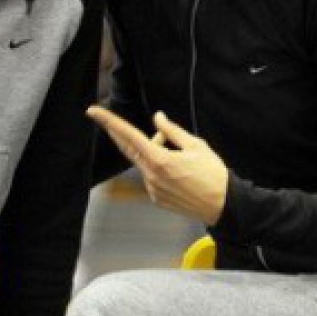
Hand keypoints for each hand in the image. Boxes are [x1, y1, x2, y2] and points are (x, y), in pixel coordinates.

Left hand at [87, 107, 228, 224]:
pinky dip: (157, 166)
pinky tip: (178, 170)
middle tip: (108, 120)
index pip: (128, 135)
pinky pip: (150, 176)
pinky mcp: (156, 198)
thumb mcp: (196, 145)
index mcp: (160, 159)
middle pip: (128, 148)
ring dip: (150, 151)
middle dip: (119, 133)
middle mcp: (151, 175)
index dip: (109, 121)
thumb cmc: (213, 173)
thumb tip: (157, 118)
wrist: (223, 204)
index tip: (93, 111)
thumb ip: (172, 131)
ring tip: (175, 151)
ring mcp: (152, 189)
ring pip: (143, 162)